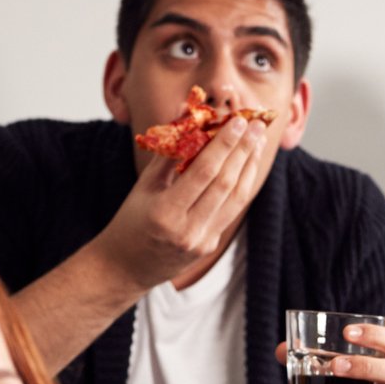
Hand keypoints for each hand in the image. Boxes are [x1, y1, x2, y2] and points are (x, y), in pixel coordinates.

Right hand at [96, 116, 268, 291]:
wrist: (126, 267)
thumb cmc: (130, 220)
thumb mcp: (144, 186)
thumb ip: (169, 153)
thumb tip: (188, 116)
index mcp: (165, 213)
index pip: (204, 172)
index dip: (224, 144)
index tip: (238, 120)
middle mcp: (188, 230)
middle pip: (225, 184)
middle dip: (244, 151)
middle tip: (257, 123)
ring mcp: (202, 241)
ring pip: (236, 199)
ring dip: (249, 167)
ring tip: (258, 140)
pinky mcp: (210, 245)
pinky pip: (231, 210)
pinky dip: (241, 184)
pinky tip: (247, 165)